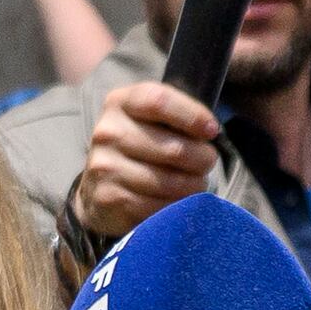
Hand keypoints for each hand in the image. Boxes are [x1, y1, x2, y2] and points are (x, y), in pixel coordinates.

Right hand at [80, 77, 224, 241]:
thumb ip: (176, 116)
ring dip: (193, 186)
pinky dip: (176, 208)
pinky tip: (176, 202)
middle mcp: (108, 132)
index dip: (193, 116)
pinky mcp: (110, 198)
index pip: (159, 102)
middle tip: (206, 163)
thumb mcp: (151, 120)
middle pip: (173, 148)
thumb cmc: (138, 148)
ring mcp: (106, 166)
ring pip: (171, 182)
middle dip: (202, 159)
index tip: (212, 131)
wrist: (98, 189)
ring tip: (194, 183)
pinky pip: (159, 207)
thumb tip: (209, 131)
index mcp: (120, 103)